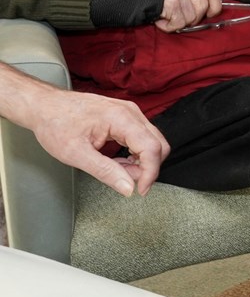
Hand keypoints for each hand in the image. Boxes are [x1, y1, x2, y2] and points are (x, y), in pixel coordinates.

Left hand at [31, 87, 169, 195]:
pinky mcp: (125, 116)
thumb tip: (128, 188)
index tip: (139, 191)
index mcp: (121, 118)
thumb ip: (105, 172)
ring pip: (151, 141)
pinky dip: (135, 153)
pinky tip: (117, 160)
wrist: (45, 106)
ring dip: (140, 161)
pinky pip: (142, 137)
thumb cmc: (56, 124)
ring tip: (116, 169)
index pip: (152, 148)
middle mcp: (131, 112)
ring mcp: (130, 112)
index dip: (150, 173)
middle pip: (158, 144)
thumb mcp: (76, 154)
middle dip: (147, 167)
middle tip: (125, 181)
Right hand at [155, 0, 222, 31]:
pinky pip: (179, 23)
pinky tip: (161, 21)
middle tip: (179, 18)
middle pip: (202, 7)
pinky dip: (170, 27)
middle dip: (193, 18)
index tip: (211, 14)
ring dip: (179, 23)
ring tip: (167, 17)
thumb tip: (209, 11)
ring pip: (191, 17)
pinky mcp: (170, 3)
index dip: (216, 6)